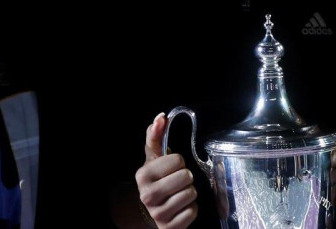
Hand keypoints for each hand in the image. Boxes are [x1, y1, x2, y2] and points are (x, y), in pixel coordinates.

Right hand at [135, 113, 197, 228]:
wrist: (154, 209)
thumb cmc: (158, 178)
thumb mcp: (154, 158)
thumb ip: (156, 135)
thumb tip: (161, 117)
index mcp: (143, 175)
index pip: (177, 160)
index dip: (178, 163)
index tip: (171, 168)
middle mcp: (147, 196)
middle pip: (186, 177)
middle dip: (186, 178)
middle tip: (177, 182)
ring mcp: (157, 213)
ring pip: (191, 194)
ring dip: (189, 194)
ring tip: (178, 194)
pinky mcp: (169, 227)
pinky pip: (192, 212)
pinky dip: (191, 210)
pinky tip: (181, 208)